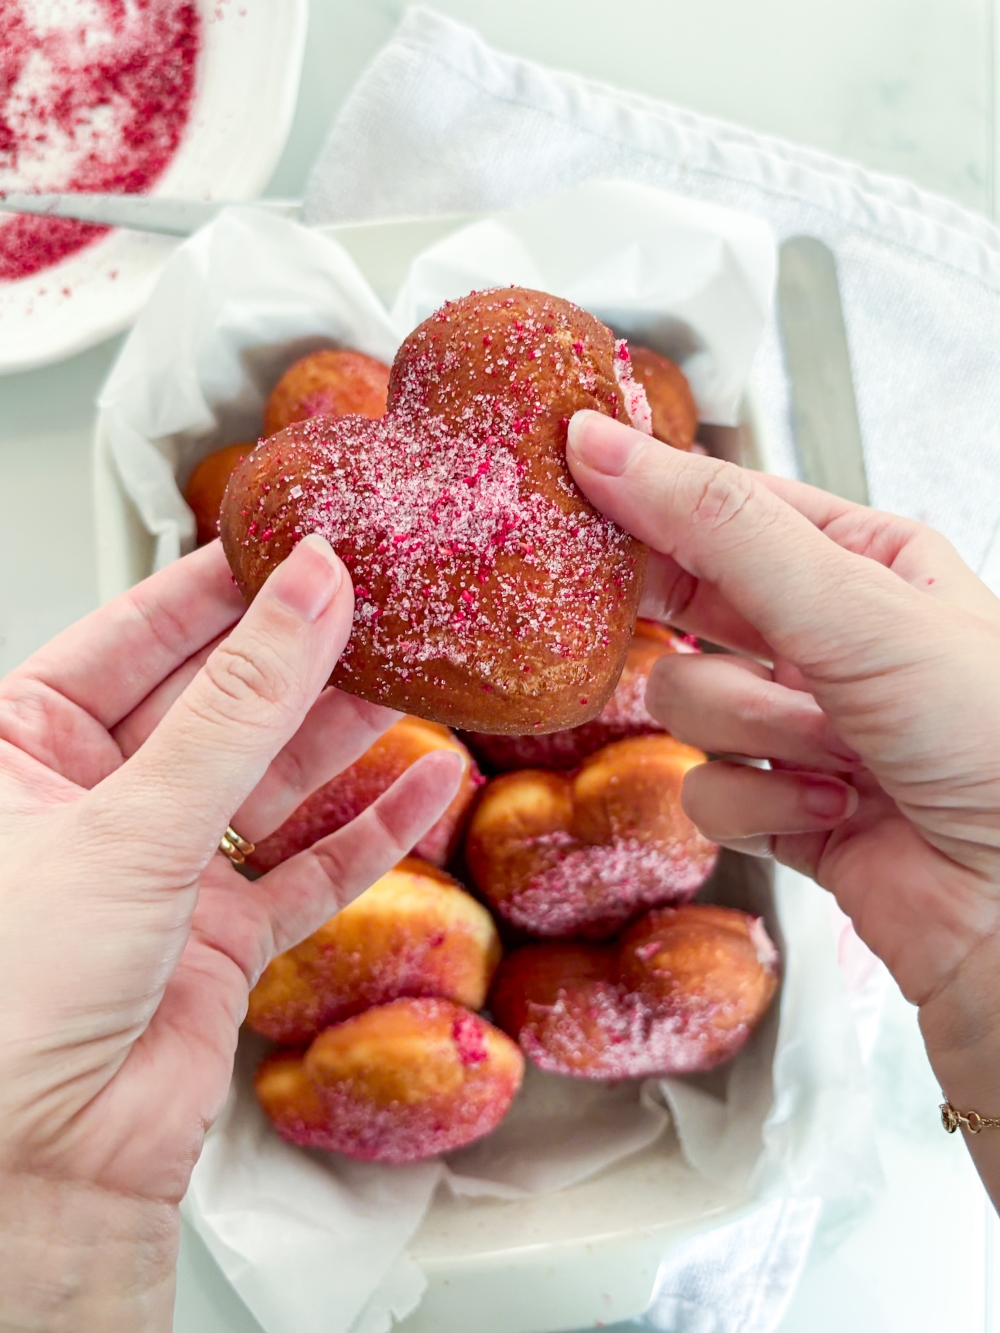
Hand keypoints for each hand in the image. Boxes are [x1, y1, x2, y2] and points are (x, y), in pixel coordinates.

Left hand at [0, 537, 460, 1328]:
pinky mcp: (220, 937)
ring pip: (272, 780)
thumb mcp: (132, 821)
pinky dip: (371, 829)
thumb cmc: (13, 995)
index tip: (299, 541)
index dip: (223, 587)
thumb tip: (306, 591)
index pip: (136, 635)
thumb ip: (239, 707)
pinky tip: (427, 784)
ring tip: (421, 676)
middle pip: (218, 702)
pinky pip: (309, 867)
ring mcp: (162, 868)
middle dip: (300, 658)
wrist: (41, 1171)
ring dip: (347, 735)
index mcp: (21, 747)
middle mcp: (94, 800)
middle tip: (382, 603)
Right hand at [568, 411, 999, 1201]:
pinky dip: (763, 805)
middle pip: (689, 603)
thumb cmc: (989, 732)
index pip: (723, 506)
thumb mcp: (853, 602)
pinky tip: (834, 809)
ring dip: (752, 730)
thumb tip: (602, 447)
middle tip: (680, 620)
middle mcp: (824, 637)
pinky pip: (704, 791)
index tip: (573, 477)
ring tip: (836, 749)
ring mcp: (799, 725)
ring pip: (686, 702)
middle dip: (696, 630)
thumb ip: (717, 527)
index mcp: (860, 559)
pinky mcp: (779, 809)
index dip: (649, 497)